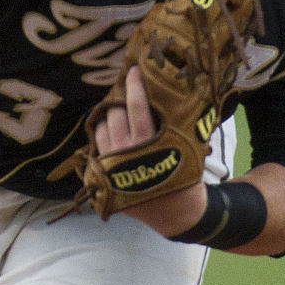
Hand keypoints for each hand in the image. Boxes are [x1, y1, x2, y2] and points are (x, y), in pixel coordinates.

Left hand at [94, 65, 205, 235]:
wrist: (176, 214)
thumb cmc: (185, 178)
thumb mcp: (187, 149)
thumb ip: (175, 125)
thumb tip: (171, 94)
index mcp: (149, 145)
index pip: (136, 107)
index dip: (134, 86)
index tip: (133, 70)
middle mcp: (126, 153)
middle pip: (115, 114)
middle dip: (120, 99)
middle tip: (125, 88)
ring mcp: (112, 164)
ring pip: (102, 127)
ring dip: (109, 114)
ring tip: (118, 108)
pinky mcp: (104, 175)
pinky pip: (97, 145)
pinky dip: (102, 132)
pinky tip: (111, 127)